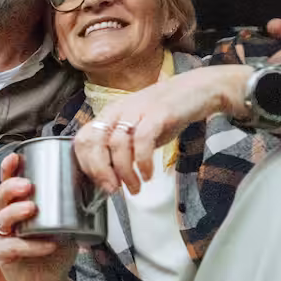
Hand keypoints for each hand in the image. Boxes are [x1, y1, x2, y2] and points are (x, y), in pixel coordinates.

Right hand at [0, 153, 79, 280]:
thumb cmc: (58, 247)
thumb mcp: (70, 222)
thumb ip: (77, 205)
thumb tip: (99, 181)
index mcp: (20, 204)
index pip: (10, 182)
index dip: (9, 168)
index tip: (15, 156)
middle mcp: (7, 217)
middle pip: (1, 197)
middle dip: (11, 187)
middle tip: (27, 185)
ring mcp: (3, 236)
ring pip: (1, 219)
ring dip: (15, 212)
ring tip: (32, 208)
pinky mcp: (3, 256)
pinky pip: (12, 247)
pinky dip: (30, 245)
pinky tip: (47, 244)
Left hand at [76, 66, 247, 194]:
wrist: (198, 90)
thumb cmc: (165, 114)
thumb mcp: (136, 130)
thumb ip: (122, 149)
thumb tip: (109, 177)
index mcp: (109, 114)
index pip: (83, 139)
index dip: (87, 165)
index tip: (100, 182)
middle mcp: (118, 110)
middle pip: (94, 142)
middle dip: (100, 172)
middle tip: (113, 190)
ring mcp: (137, 110)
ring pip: (117, 145)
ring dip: (124, 173)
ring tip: (134, 188)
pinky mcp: (158, 113)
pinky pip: (143, 140)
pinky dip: (143, 162)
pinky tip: (148, 174)